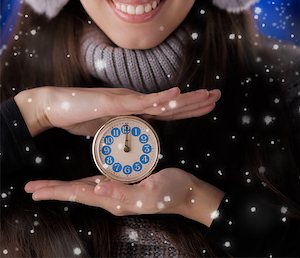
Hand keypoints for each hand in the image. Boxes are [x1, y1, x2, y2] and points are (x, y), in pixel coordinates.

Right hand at [15, 86, 220, 136]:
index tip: (206, 105)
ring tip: (207, 94)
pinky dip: (161, 98)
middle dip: (196, 101)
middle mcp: (135, 102)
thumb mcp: (107, 128)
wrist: (57, 106)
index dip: (188, 110)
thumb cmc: (79, 115)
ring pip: (162, 101)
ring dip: (186, 99)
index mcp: (135, 111)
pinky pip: (142, 102)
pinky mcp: (116, 103)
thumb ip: (121, 130)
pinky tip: (177, 94)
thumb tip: (131, 137)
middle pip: (171, 105)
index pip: (168, 112)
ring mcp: (127, 101)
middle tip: (218, 95)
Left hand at [24, 168, 224, 226]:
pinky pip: (98, 182)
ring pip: (84, 188)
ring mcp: (117, 191)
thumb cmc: (171, 192)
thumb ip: (124, 193)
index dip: (56, 191)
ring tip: (47, 184)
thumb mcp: (149, 192)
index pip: (79, 195)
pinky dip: (83, 181)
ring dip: (64, 187)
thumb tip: (96, 191)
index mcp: (114, 200)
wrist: (188, 192)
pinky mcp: (124, 183)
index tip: (35, 189)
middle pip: (76, 193)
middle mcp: (112, 197)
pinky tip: (79, 179)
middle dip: (54, 190)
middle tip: (31, 187)